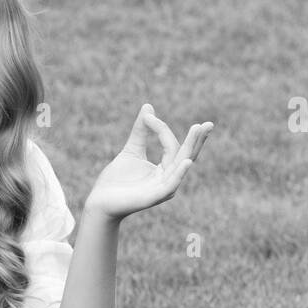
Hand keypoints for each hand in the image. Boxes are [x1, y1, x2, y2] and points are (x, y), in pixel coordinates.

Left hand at [85, 104, 213, 219]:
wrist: (99, 201)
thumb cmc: (116, 180)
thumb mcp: (131, 150)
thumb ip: (141, 131)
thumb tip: (148, 106)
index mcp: (164, 170)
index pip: (172, 146)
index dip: (162, 129)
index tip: (149, 116)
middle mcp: (167, 179)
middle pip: (186, 156)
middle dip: (196, 140)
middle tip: (208, 124)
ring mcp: (162, 190)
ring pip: (180, 166)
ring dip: (190, 148)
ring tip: (198, 131)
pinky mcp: (153, 198)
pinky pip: (170, 185)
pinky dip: (179, 173)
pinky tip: (186, 161)